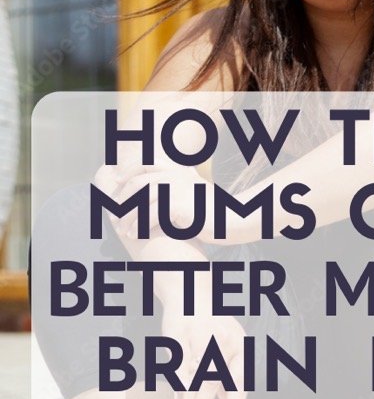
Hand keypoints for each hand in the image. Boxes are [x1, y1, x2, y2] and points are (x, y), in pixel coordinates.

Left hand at [95, 161, 213, 243]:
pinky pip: (150, 215)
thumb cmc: (214, 211)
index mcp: (180, 170)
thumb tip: (161, 190)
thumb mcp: (197, 191)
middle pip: (139, 182)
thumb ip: (180, 186)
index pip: (147, 164)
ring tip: (124, 230)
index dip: (129, 171)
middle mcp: (177, 176)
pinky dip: (139, 225)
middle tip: (115, 215)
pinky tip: (135, 234)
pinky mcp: (178, 206)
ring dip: (129, 216)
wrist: (233, 220)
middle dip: (123, 199)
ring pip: (142, 200)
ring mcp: (178, 189)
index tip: (118, 182)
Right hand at [161, 293, 246, 398]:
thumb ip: (229, 375)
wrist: (191, 292)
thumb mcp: (230, 346)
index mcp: (240, 346)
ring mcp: (202, 338)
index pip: (240, 377)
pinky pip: (179, 368)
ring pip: (194, 376)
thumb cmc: (212, 325)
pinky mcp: (181, 337)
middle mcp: (224, 341)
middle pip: (213, 379)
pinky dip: (178, 387)